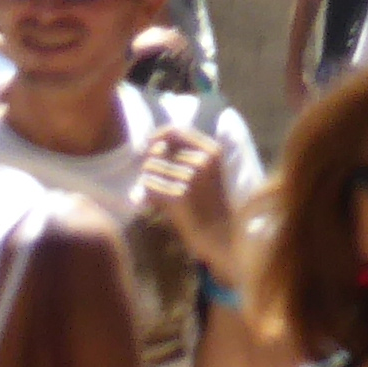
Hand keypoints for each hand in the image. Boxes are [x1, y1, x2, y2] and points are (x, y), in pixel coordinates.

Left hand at [140, 125, 246, 280]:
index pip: (175, 130)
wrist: (220, 236)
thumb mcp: (206, 172)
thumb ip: (182, 155)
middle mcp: (203, 160)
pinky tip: (160, 206)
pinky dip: (149, 196)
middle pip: (157, 151)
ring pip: (150, 169)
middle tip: (157, 183)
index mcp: (212, 150)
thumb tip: (151, 146)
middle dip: (151, 166)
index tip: (148, 147)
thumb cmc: (208, 204)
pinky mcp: (179, 196)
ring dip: (149, 182)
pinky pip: (149, 187)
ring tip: (163, 197)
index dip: (157, 136)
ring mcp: (192, 178)